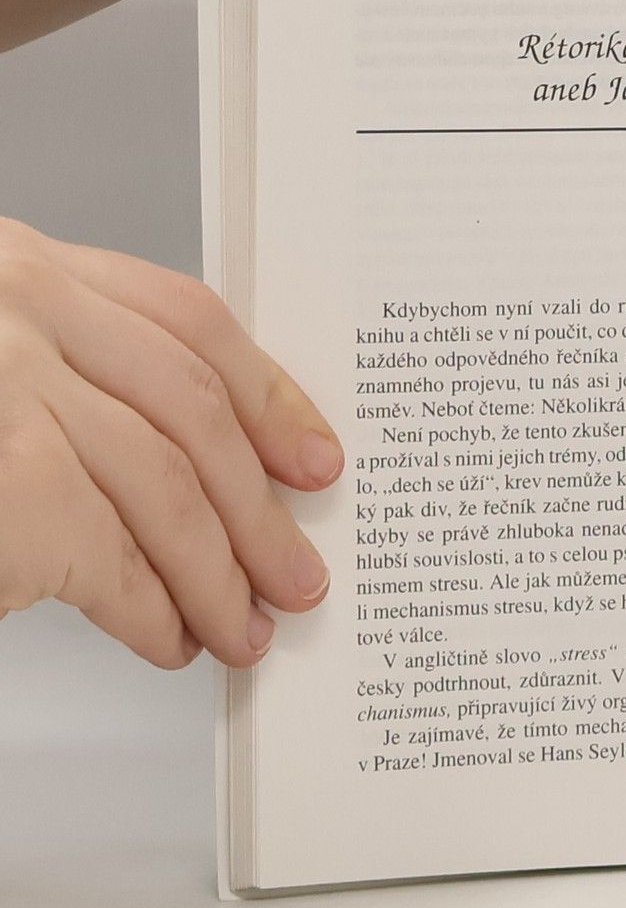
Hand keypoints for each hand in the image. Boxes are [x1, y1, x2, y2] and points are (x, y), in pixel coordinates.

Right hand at [0, 219, 339, 667]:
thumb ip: (64, 369)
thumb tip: (194, 464)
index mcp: (21, 266)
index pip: (188, 321)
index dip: (269, 395)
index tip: (313, 458)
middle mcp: (19, 309)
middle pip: (193, 412)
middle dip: (256, 507)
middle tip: (297, 572)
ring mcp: (7, 390)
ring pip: (164, 488)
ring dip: (218, 574)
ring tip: (245, 629)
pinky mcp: (8, 487)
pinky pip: (107, 557)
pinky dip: (150, 609)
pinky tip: (168, 641)